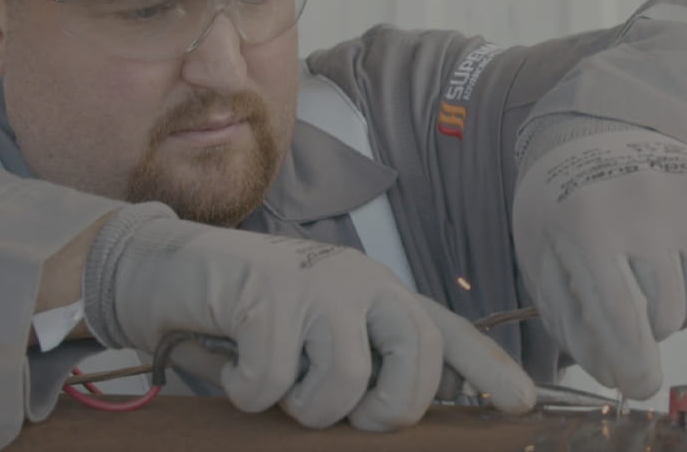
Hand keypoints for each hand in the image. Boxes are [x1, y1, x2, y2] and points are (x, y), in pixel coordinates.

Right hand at [84, 207, 534, 429]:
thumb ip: (357, 367)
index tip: (521, 405)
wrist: (165, 267)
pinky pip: (274, 379)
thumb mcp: (311, 343)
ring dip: (302, 407)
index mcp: (377, 295)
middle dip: (384, 411)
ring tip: (272, 384)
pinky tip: (232, 360)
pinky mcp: (269, 290)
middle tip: (345, 416)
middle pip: (414, 361)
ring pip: (343, 382)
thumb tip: (394, 419)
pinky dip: (246, 391)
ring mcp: (317, 282)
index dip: (487, 371)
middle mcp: (360, 281)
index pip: (446, 332)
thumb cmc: (246, 317)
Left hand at [512, 127, 686, 398]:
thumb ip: (571, 321)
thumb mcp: (543, 258)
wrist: (594, 131)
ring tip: (648, 275)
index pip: (621, 319)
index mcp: (587, 227)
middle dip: (647, 328)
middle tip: (629, 304)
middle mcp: (643, 207)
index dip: (632, 365)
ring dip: (676, 305)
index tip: (637, 386)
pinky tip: (676, 256)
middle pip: (666, 314)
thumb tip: (614, 374)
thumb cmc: (561, 205)